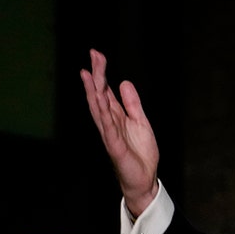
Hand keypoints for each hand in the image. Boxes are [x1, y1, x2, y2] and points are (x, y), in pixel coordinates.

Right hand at [80, 49, 160, 215]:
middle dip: (96, 75)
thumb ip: (132, 104)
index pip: (106, 91)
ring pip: (99, 109)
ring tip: (90, 73)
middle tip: (94, 55)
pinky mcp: (115, 146)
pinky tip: (100, 101)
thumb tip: (123, 82)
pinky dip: (103, 114)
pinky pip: (107, 128)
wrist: (145, 179)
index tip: (97, 54)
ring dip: (94, 91)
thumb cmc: (141, 153)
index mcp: (116, 116)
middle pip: (99, 95)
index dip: (101, 73)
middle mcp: (109, 122)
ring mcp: (110, 134)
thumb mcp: (141, 122)